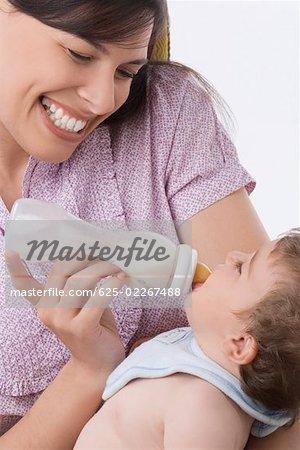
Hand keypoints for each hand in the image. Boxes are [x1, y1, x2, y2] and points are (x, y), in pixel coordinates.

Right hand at [5, 252, 125, 374]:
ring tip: (118, 267)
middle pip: (63, 271)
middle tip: (104, 254)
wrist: (99, 367)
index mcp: (44, 306)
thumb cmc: (94, 329)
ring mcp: (63, 321)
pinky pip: (98, 297)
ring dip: (103, 269)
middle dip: (85, 258)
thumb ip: (80, 284)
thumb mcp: (81, 304)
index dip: (17, 268)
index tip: (11, 251)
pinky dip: (112, 285)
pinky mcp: (83, 328)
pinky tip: (122, 279)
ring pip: (81, 281)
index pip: (27, 285)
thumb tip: (93, 256)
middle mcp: (49, 312)